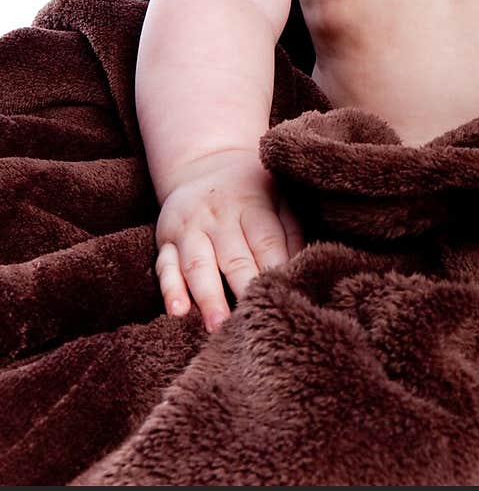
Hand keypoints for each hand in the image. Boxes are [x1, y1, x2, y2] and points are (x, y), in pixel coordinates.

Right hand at [154, 147, 304, 332]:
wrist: (205, 164)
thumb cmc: (253, 191)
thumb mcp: (279, 198)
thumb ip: (291, 232)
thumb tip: (303, 270)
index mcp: (251, 204)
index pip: (266, 242)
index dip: (274, 270)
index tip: (283, 298)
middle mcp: (218, 216)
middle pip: (233, 257)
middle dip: (242, 288)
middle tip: (252, 320)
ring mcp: (189, 228)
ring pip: (198, 264)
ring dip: (207, 296)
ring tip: (217, 326)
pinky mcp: (164, 239)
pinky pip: (164, 266)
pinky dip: (170, 290)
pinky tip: (178, 312)